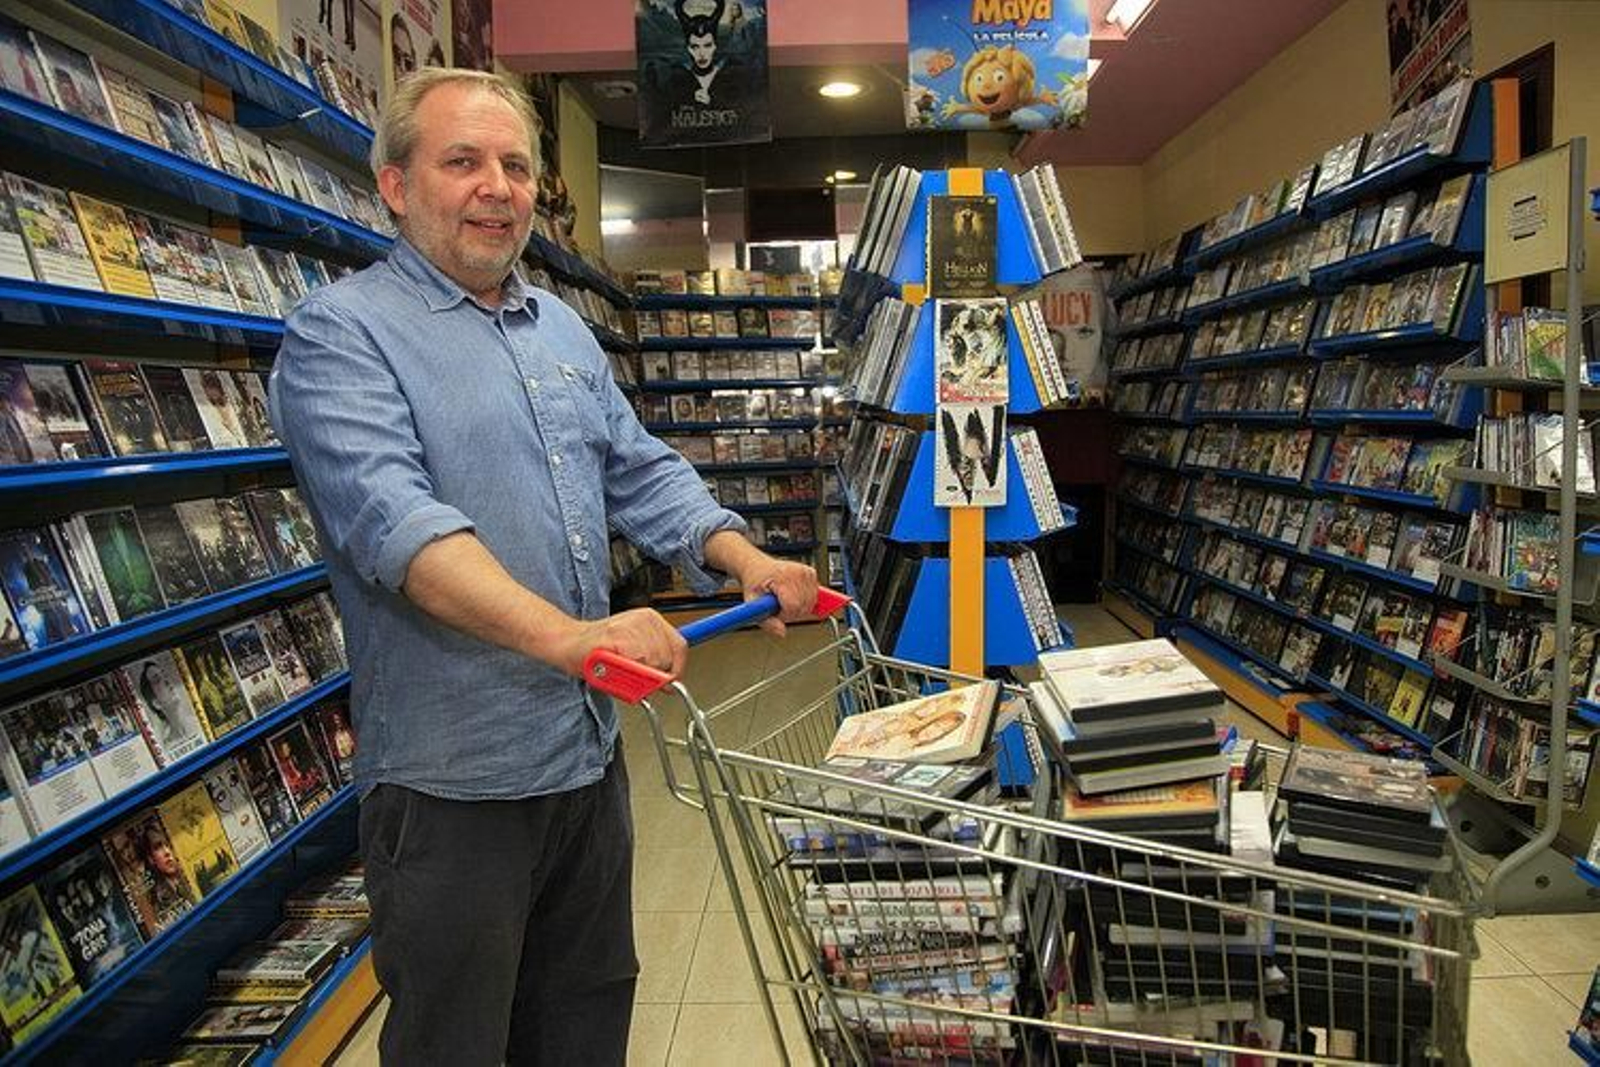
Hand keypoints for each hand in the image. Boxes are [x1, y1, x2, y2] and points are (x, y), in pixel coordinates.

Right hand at [551, 608, 686, 679]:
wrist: (568, 643)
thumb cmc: (599, 650)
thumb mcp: (635, 653)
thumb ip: (654, 664)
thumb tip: (670, 682)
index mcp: (651, 620)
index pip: (679, 646)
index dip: (675, 669)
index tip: (667, 681)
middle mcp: (643, 619)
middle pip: (665, 658)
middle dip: (651, 675)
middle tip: (630, 673)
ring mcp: (629, 626)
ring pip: (649, 662)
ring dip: (634, 673)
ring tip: (617, 667)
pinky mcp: (615, 636)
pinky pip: (632, 664)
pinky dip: (622, 672)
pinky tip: (611, 665)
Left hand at [739, 557, 819, 637]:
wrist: (757, 568)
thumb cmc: (754, 583)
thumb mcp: (752, 604)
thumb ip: (767, 622)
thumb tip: (782, 633)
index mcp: (782, 577)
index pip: (794, 606)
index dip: (784, 615)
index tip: (774, 610)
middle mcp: (798, 572)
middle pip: (804, 607)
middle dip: (791, 613)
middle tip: (777, 605)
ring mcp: (806, 572)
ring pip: (810, 604)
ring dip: (798, 608)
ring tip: (784, 599)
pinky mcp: (811, 574)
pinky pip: (813, 598)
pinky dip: (804, 602)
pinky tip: (792, 596)